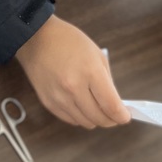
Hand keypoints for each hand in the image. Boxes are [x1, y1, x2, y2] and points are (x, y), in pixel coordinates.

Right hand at [16, 15, 130, 128]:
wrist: (35, 38)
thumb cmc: (68, 42)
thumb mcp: (96, 54)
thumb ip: (107, 81)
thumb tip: (114, 103)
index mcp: (90, 72)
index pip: (111, 106)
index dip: (122, 116)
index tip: (126, 117)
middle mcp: (74, 88)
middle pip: (99, 118)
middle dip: (111, 120)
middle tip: (115, 115)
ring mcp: (59, 98)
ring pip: (85, 123)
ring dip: (95, 119)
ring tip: (98, 109)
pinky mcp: (48, 103)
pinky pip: (71, 120)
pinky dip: (80, 117)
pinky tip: (82, 107)